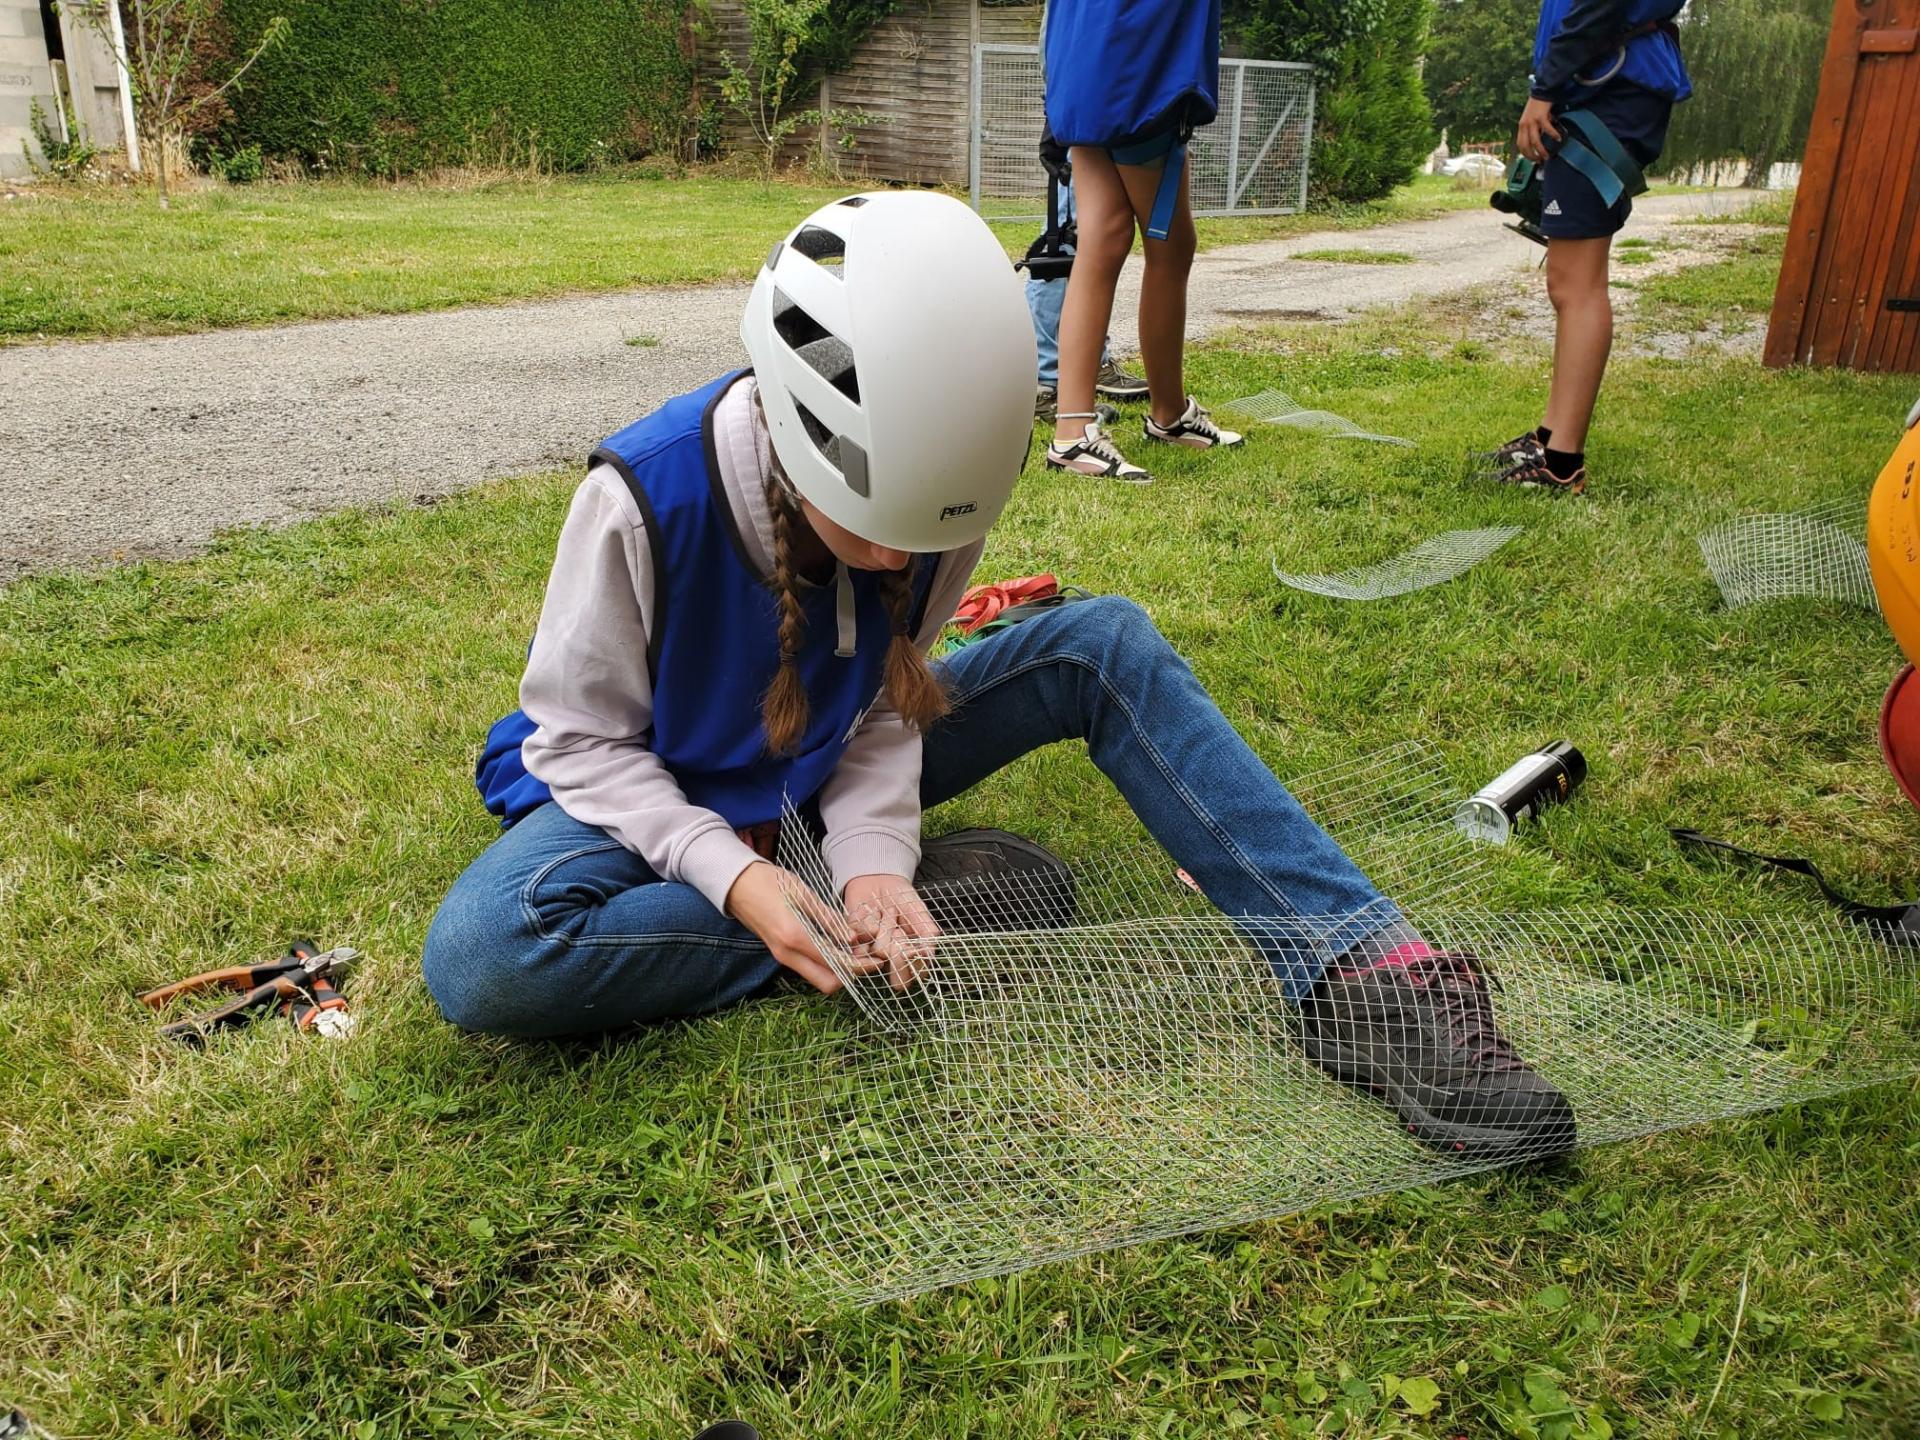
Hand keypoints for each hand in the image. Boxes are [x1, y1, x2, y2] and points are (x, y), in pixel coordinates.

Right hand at [725, 862, 856, 995]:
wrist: (736, 884)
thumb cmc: (770, 882)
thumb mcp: (805, 895)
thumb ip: (829, 919)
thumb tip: (852, 938)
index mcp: (795, 938)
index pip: (836, 965)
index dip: (860, 966)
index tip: (877, 960)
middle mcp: (788, 954)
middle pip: (827, 984)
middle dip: (850, 975)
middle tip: (866, 958)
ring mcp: (781, 956)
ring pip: (817, 977)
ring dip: (838, 970)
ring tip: (856, 950)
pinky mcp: (780, 952)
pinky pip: (807, 967)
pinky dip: (825, 963)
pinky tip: (837, 945)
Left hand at [842, 873, 940, 991]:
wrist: (879, 880)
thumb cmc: (903, 898)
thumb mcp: (919, 912)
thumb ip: (926, 933)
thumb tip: (928, 955)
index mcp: (908, 956)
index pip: (907, 978)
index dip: (905, 964)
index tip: (907, 945)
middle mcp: (888, 958)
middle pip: (887, 960)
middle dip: (893, 935)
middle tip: (897, 920)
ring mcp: (869, 951)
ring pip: (873, 950)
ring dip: (881, 924)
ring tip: (886, 911)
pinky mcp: (853, 940)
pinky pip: (855, 938)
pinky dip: (864, 919)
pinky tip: (869, 910)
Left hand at [1516, 97, 1560, 163]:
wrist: (1542, 90)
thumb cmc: (1538, 105)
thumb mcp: (1531, 119)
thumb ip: (1532, 129)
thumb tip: (1538, 140)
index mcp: (1521, 126)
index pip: (1520, 145)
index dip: (1526, 154)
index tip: (1533, 159)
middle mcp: (1524, 125)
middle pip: (1526, 146)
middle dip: (1532, 156)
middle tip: (1540, 160)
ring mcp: (1532, 121)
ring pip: (1535, 141)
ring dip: (1542, 150)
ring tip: (1548, 155)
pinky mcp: (1541, 116)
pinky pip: (1547, 129)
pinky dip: (1553, 135)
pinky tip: (1559, 138)